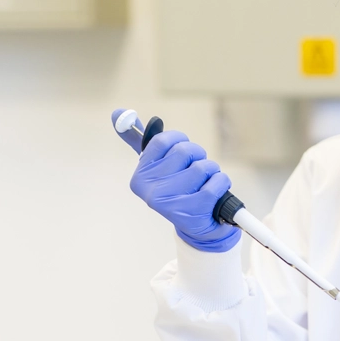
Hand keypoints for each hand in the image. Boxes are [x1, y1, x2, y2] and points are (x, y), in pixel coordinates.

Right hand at [129, 129, 240, 252]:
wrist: (198, 227)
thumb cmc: (178, 189)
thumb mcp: (157, 166)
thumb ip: (138, 140)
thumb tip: (118, 113)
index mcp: (140, 178)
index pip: (164, 140)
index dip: (180, 141)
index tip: (183, 153)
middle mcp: (150, 191)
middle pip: (185, 151)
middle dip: (198, 157)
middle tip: (196, 173)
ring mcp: (171, 203)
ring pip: (203, 166)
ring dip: (211, 172)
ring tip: (205, 185)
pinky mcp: (194, 211)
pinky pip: (216, 181)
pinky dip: (221, 182)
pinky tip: (214, 193)